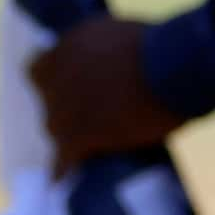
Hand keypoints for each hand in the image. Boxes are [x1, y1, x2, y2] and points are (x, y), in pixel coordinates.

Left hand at [29, 16, 182, 176]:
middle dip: (69, 106)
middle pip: (50, 101)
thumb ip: (107, 53)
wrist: (174, 66)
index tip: (75, 82)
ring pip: (56, 130)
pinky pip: (64, 159)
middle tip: (96, 111)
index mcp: (67, 46)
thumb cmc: (164, 44)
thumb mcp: (126, 36)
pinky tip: (63, 178)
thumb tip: (114, 68)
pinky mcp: (78, 137)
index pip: (39, 68)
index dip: (56, 78)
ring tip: (93, 142)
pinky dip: (65, 168)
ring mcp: (63, 109)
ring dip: (72, 134)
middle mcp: (56, 77)